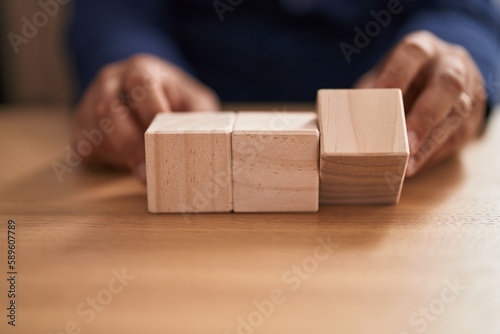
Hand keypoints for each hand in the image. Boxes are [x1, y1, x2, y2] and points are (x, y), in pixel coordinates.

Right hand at [72, 54, 219, 182]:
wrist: (141, 92)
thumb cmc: (174, 100)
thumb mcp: (194, 100)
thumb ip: (201, 114)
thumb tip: (210, 138)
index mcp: (140, 70)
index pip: (141, 86)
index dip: (151, 114)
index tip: (164, 142)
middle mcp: (110, 81)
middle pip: (110, 109)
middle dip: (129, 144)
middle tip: (145, 174)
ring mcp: (90, 101)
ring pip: (96, 130)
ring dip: (118, 155)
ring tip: (142, 175)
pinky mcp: (80, 124)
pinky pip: (86, 145)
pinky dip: (106, 159)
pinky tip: (126, 165)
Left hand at [355, 31, 485, 176]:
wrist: (443, 74)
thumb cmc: (404, 77)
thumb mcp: (385, 74)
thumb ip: (370, 91)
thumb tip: (345, 118)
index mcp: (425, 49)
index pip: (413, 53)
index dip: (396, 74)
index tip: (379, 96)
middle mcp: (451, 65)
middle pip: (447, 85)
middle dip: (425, 115)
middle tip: (405, 143)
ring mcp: (468, 90)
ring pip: (458, 114)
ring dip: (431, 142)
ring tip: (408, 165)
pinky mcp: (472, 117)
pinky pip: (458, 136)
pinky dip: (435, 153)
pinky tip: (415, 165)